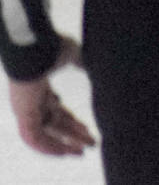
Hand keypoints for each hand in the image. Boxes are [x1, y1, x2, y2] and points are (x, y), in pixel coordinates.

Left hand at [9, 38, 93, 157]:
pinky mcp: (23, 115)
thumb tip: (94, 64)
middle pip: (54, 125)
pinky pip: (35, 139)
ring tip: (81, 152)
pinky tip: (65, 152)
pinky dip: (49, 147)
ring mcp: (26, 110)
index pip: (57, 112)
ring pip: (44, 135)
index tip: (88, 129)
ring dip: (62, 145)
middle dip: (73, 135)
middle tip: (90, 143)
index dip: (73, 122)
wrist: (37, 47)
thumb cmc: (52, 48)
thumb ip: (82, 63)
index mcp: (41, 90)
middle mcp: (32, 102)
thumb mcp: (73, 56)